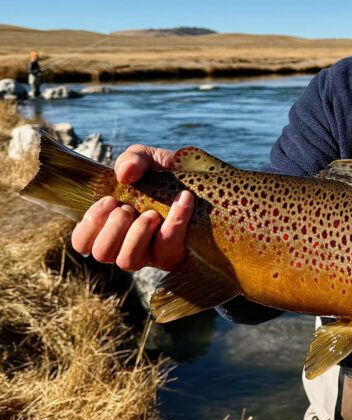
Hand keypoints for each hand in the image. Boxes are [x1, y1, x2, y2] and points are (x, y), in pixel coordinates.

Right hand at [71, 144, 194, 271]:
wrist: (201, 180)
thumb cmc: (164, 174)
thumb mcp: (145, 159)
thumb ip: (131, 160)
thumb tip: (124, 174)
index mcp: (110, 225)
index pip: (82, 241)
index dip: (89, 225)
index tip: (109, 201)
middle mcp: (125, 244)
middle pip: (102, 253)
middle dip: (113, 228)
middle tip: (127, 207)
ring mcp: (149, 255)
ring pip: (128, 261)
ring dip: (137, 234)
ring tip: (152, 213)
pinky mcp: (173, 256)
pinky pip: (168, 246)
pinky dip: (175, 220)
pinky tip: (183, 199)